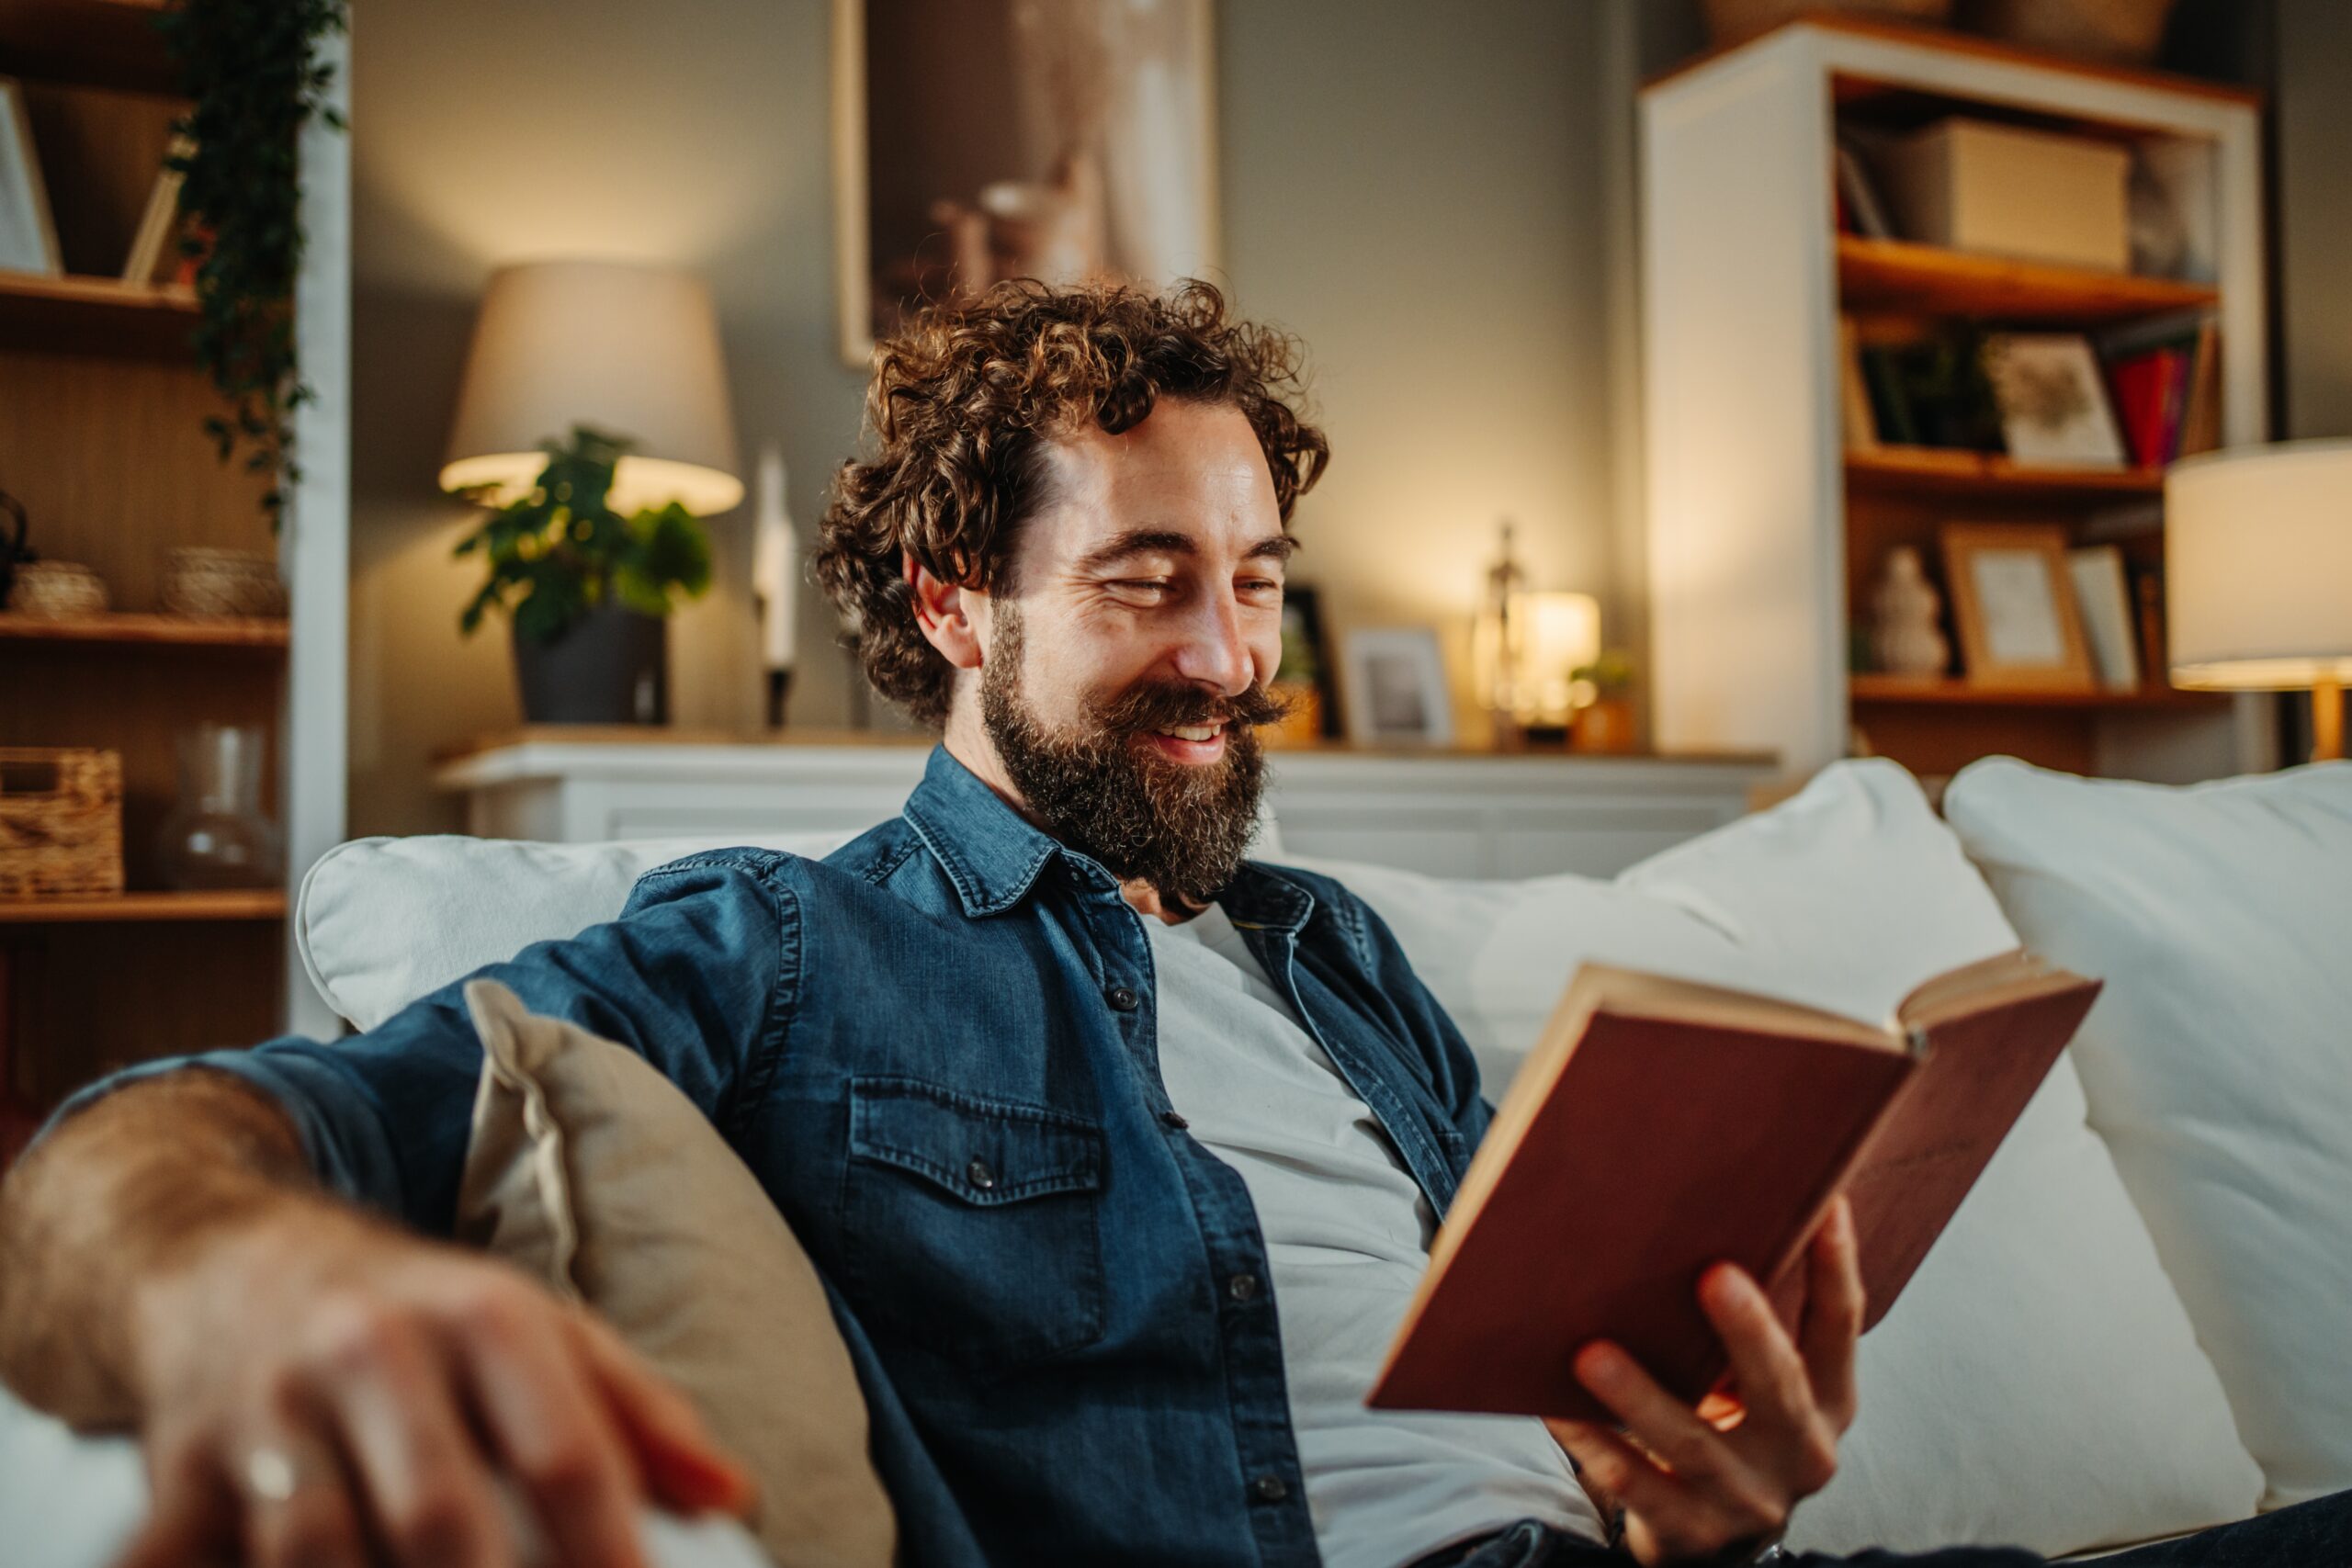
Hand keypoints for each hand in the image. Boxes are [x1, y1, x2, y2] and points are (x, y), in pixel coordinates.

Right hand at [116, 1201, 753, 1567]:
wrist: (234, 1262)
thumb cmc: (424, 1319)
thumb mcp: (542, 1330)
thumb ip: (639, 1412)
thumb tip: (733, 1495)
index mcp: (484, 1316)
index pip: (564, 1447)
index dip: (608, 1547)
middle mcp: (373, 1350)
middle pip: (440, 1513)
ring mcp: (268, 1410)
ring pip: (317, 1553)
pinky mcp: (178, 1469)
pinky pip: (200, 1557)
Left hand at [1547, 1195, 1862, 1565]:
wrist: (1716, 1542)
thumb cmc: (1731, 1427)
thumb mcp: (1763, 1387)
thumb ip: (1750, 1324)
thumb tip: (1702, 1212)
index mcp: (1828, 1400)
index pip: (1840, 1327)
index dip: (1836, 1266)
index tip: (1825, 1201)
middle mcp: (1800, 1451)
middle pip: (1780, 1387)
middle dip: (1748, 1331)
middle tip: (1715, 1274)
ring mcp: (1748, 1499)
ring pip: (1691, 1443)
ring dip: (1640, 1396)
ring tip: (1591, 1353)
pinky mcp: (1692, 1533)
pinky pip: (1633, 1484)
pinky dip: (1593, 1444)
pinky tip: (1555, 1409)